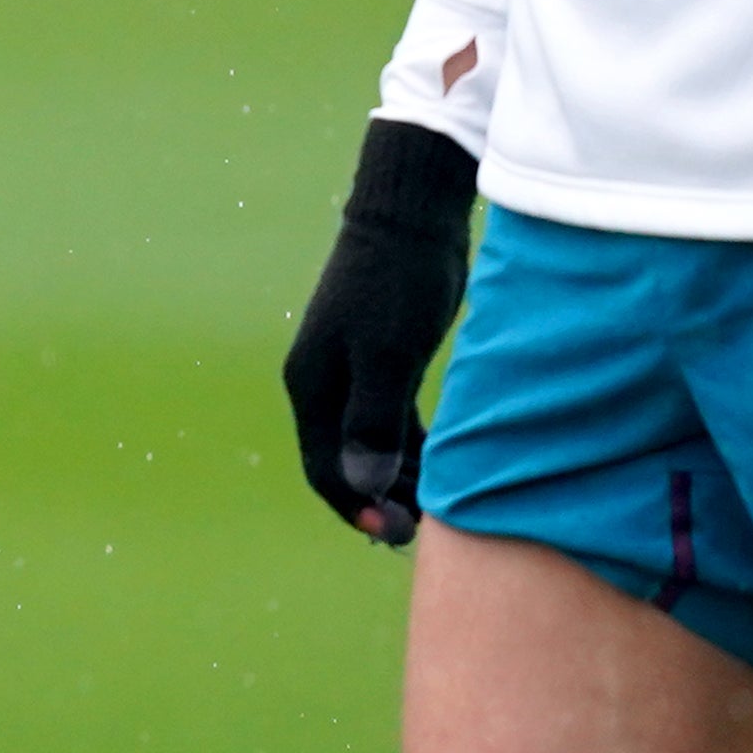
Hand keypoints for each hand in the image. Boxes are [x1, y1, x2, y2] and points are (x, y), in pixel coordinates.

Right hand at [282, 119, 478, 545]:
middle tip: (419, 534)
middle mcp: (324, 384)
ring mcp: (352, 373)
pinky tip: (439, 471)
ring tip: (433, 512)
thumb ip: (373, 419)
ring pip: (370, 446)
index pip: (323, 467)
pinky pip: (391, 423)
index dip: (355, 505)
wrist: (411, 217)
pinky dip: (409, 451)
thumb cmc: (398, 284)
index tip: (394, 532)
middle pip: (344, 462)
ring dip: (395, 480)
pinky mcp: (384, 363)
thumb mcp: (387, 354)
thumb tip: (361, 484)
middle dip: (376, 501)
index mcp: (313, 385)